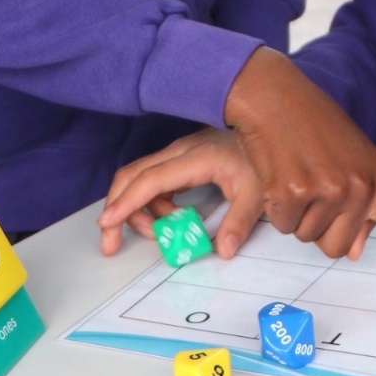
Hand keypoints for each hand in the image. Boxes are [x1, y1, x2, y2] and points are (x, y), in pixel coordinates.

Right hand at [99, 129, 262, 257]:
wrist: (268, 125)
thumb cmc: (260, 156)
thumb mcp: (258, 191)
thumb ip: (239, 222)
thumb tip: (223, 251)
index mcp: (196, 158)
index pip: (152, 180)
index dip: (127, 202)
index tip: (107, 223)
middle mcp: (179, 151)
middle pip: (132, 175)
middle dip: (116, 208)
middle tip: (110, 243)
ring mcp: (176, 153)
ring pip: (139, 178)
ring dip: (136, 209)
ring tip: (158, 233)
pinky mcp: (178, 158)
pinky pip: (152, 180)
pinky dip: (150, 203)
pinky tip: (170, 218)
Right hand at [101, 48, 375, 299]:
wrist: (274, 94)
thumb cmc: (312, 122)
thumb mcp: (349, 159)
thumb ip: (361, 203)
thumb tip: (353, 249)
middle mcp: (360, 187)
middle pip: (339, 248)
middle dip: (321, 227)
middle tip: (311, 185)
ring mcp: (329, 190)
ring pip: (310, 238)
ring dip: (297, 215)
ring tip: (296, 172)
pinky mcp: (295, 193)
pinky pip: (285, 226)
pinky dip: (278, 207)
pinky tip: (279, 174)